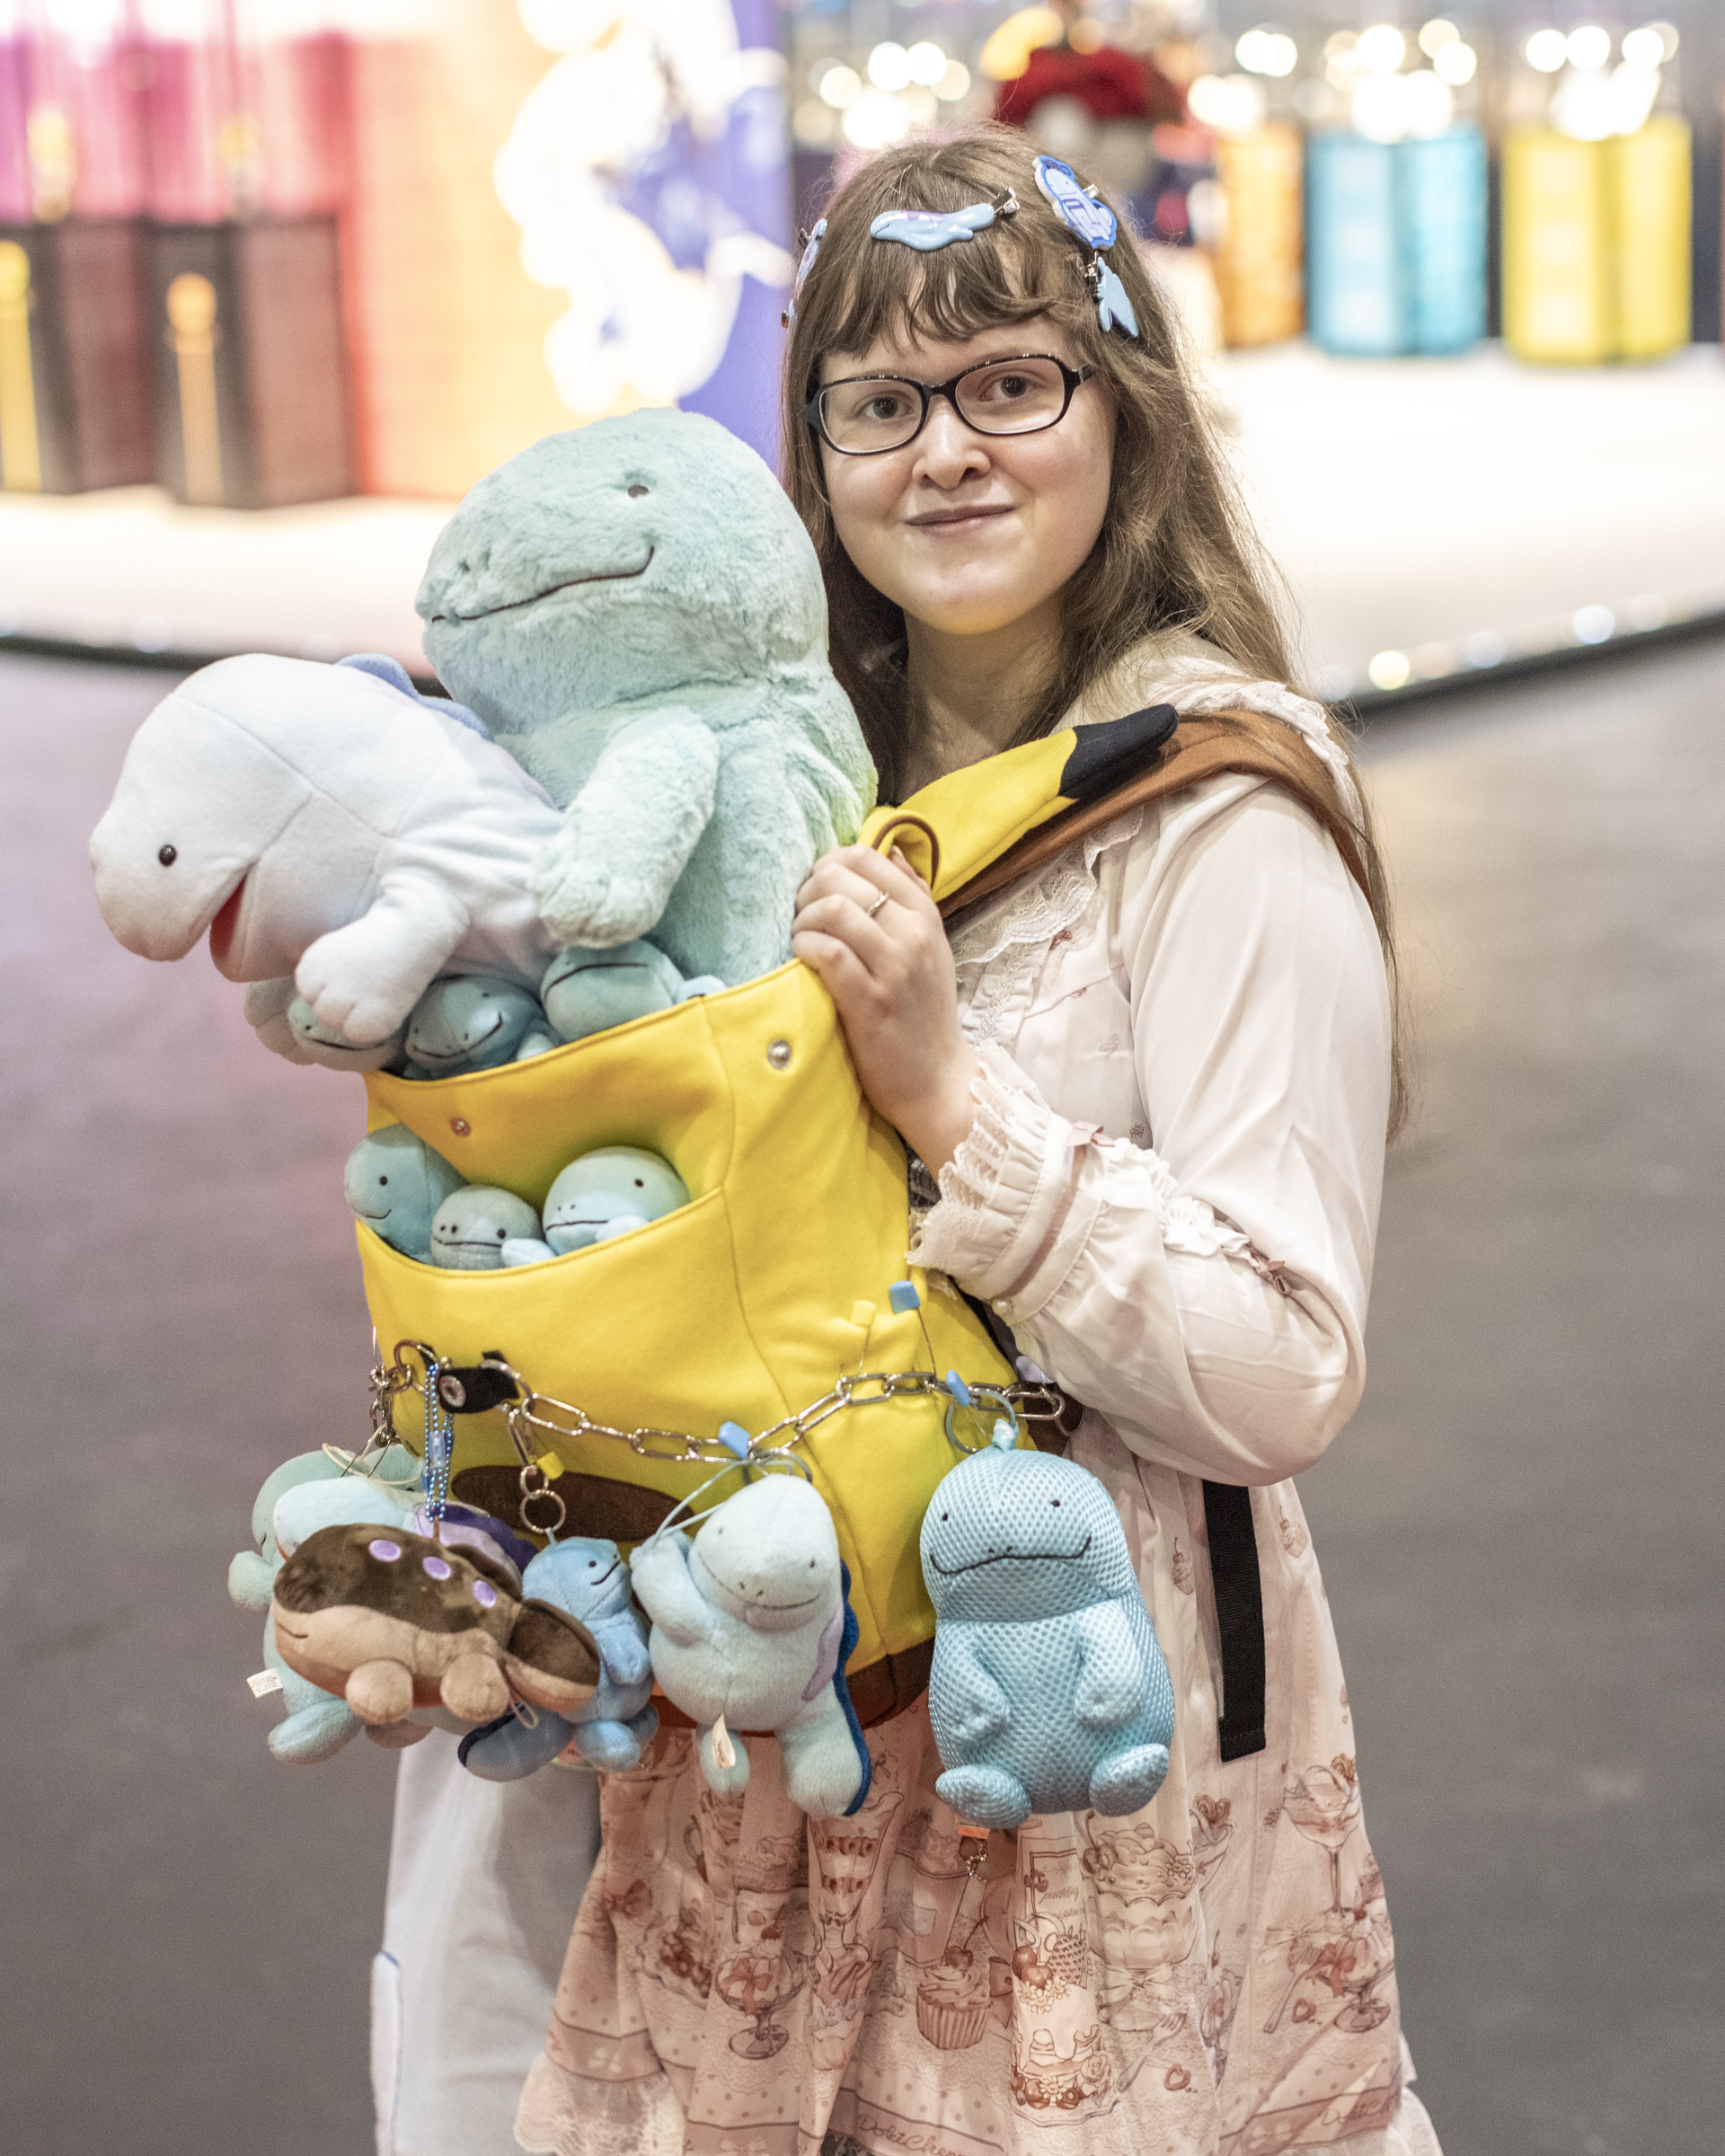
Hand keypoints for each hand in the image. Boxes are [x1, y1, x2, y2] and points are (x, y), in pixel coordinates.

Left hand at [791, 845, 980, 1173]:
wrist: (938, 1079)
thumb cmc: (923, 1013)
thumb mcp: (931, 948)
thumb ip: (913, 898)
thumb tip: (892, 850)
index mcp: (925, 916)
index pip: (869, 858)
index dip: (830, 864)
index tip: (817, 888)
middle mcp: (913, 935)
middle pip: (843, 880)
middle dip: (808, 892)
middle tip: (801, 917)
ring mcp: (893, 968)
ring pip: (833, 911)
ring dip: (803, 920)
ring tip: (800, 939)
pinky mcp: (870, 1002)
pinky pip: (828, 953)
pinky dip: (805, 948)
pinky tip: (803, 959)